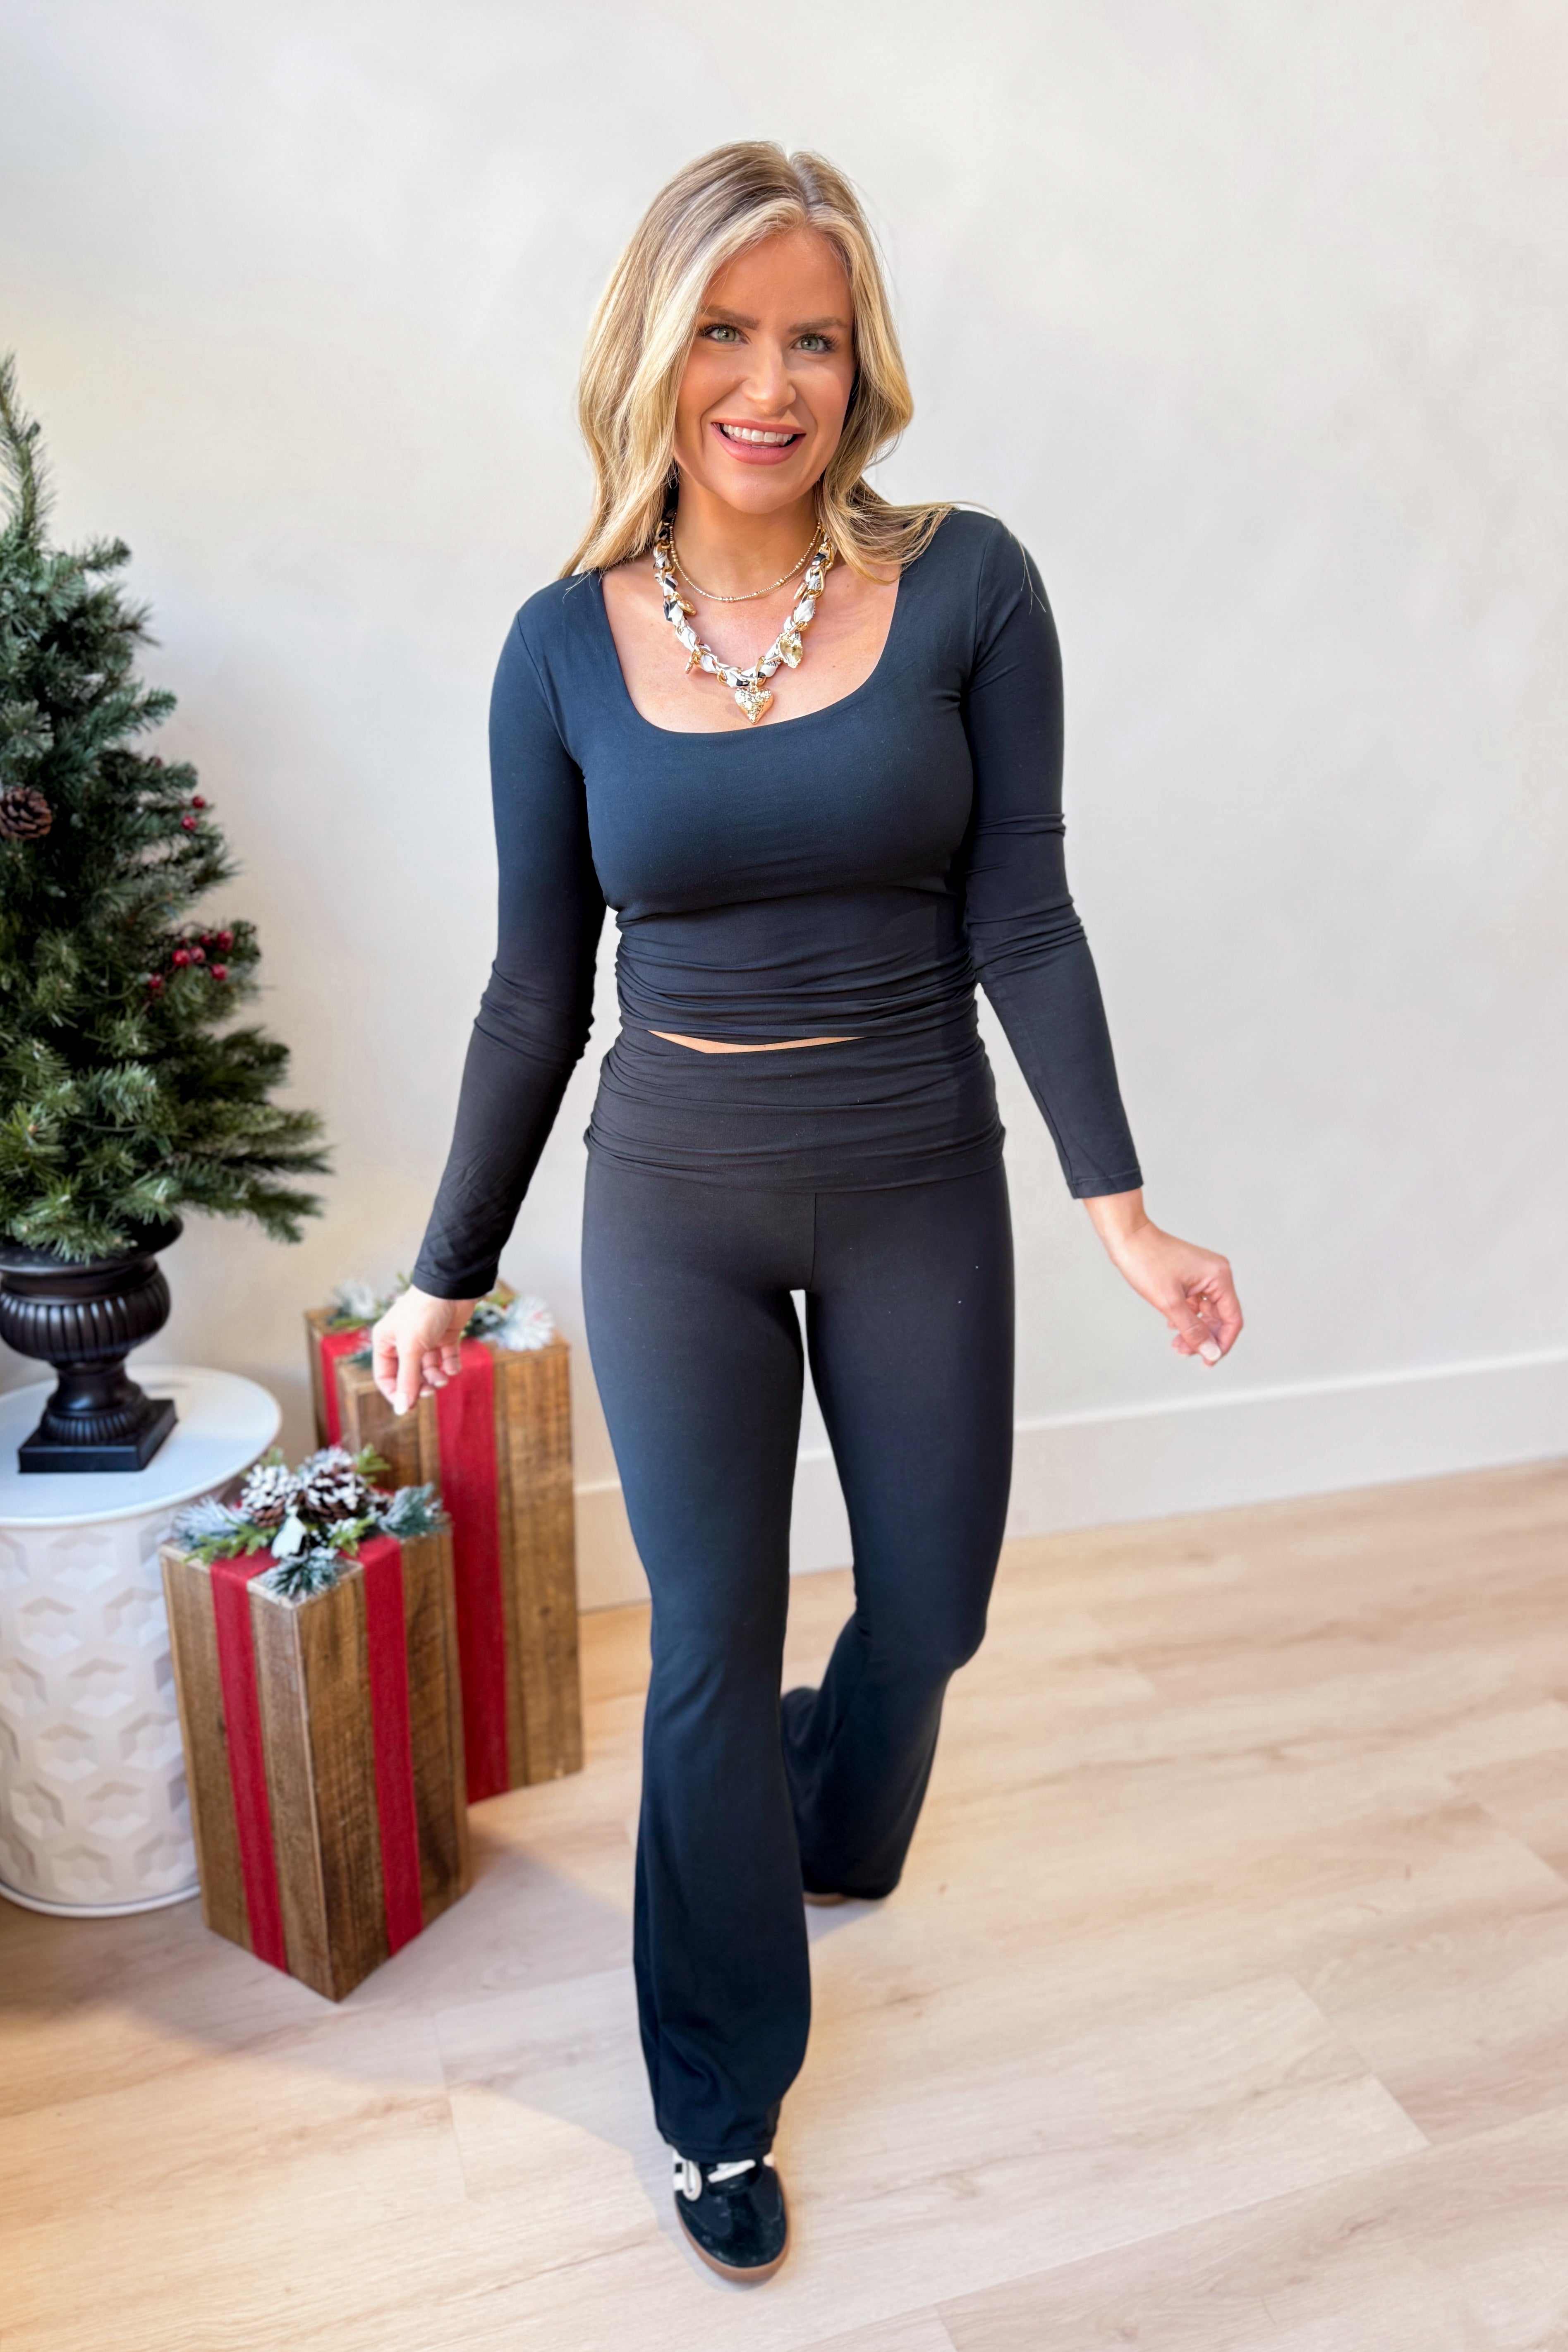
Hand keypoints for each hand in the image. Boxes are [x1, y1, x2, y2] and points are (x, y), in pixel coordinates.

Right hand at [370, 1285, 476, 1415]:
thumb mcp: (411, 1349)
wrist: (451, 1286)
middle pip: (408, 1374)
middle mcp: (403, 1341)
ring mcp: (425, 1338)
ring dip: (436, 1377)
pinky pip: (446, 1358)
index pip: (385, 1376)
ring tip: (443, 1378)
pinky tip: (453, 1367)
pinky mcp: (445, 1335)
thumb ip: (407, 1380)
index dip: (396, 1393)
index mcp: (386, 1341)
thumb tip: (401, 1409)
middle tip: (431, 1390)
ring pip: (428, 1368)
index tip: (410, 1407)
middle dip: (419, 1385)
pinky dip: (450, 1366)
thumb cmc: (423, 1313)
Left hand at [1082, 1188, 1241, 1364]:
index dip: (1222, 1343)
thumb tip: (1210, 1351)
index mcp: (1219, 1276)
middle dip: (1205, 1338)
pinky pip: (1197, 1303)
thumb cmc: (1146, 1261)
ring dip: (1195, 1330)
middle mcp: (1216, 1274)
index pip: (1232, 1318)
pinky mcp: (1191, 1276)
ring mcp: (1204, 1274)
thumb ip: (1193, 1330)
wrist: (1126, 1238)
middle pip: (1221, 1317)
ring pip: (1208, 1312)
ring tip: (1177, 1344)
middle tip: (1185, 1352)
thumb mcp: (1170, 1303)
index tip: (1209, 1360)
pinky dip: (1188, 1317)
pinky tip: (1173, 1326)